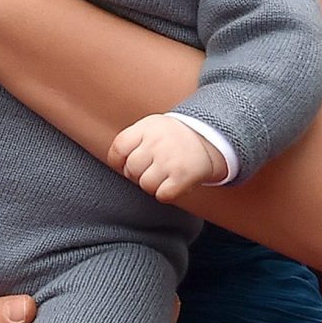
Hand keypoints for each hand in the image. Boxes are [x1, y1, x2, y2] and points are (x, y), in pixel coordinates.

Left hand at [107, 114, 224, 201]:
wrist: (207, 139)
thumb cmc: (170, 137)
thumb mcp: (150, 127)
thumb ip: (131, 140)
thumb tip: (115, 164)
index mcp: (146, 128)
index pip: (119, 148)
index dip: (118, 161)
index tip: (126, 163)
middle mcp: (158, 142)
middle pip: (131, 169)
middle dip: (137, 174)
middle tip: (150, 169)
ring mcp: (170, 159)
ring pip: (145, 185)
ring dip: (152, 185)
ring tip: (162, 176)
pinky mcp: (183, 176)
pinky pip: (162, 195)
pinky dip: (165, 193)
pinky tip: (171, 183)